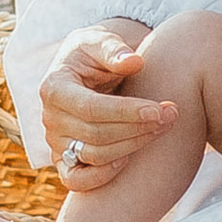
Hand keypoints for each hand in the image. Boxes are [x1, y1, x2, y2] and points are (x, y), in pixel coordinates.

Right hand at [37, 24, 172, 184]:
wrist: (87, 72)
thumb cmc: (96, 54)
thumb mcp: (102, 41)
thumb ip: (114, 50)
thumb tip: (133, 62)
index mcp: (54, 87)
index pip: (91, 107)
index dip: (126, 112)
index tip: (158, 109)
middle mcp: (50, 118)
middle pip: (96, 134)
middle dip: (137, 128)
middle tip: (171, 115)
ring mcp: (55, 142)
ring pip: (94, 156)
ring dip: (133, 146)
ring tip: (162, 127)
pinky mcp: (63, 160)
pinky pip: (76, 179)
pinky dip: (101, 176)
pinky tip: (129, 159)